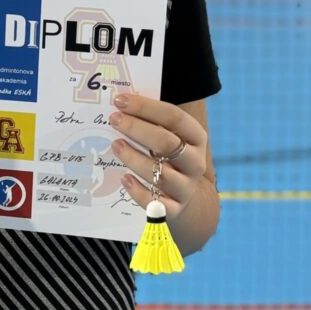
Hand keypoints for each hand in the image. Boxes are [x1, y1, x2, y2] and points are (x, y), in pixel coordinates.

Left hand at [108, 93, 206, 219]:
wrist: (183, 195)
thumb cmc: (168, 156)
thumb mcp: (168, 136)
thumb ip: (151, 121)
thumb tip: (120, 104)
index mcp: (196, 138)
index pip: (174, 117)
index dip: (146, 107)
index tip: (120, 101)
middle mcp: (195, 162)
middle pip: (167, 143)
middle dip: (137, 128)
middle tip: (114, 120)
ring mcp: (186, 187)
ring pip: (161, 173)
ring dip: (134, 158)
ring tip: (116, 145)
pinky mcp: (174, 209)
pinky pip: (155, 203)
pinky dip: (138, 191)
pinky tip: (124, 178)